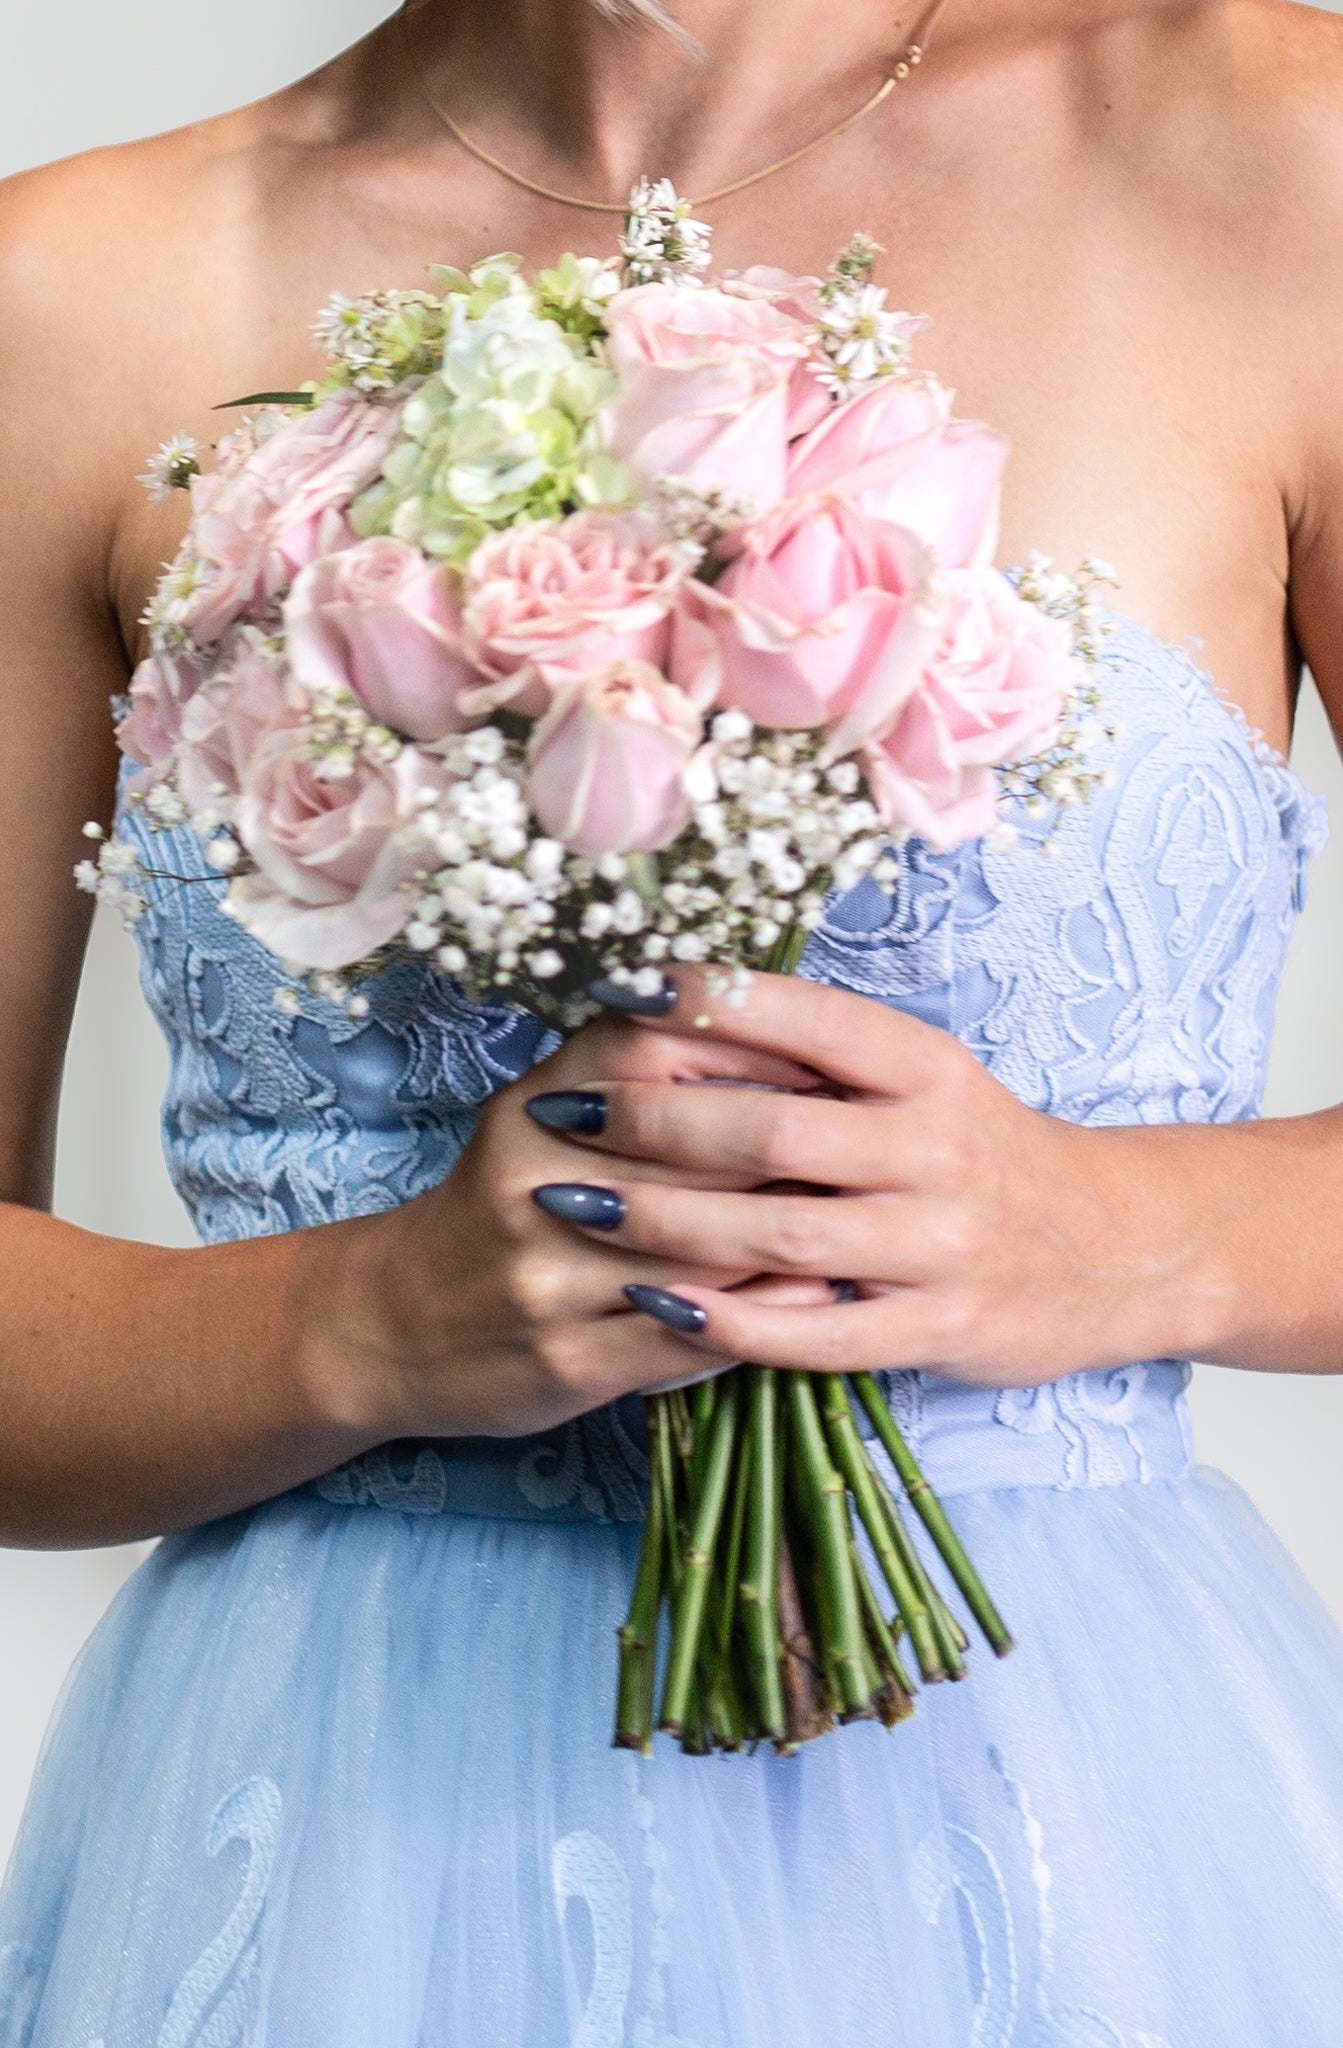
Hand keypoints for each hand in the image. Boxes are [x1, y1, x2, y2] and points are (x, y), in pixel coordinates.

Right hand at [344, 1008, 834, 1438]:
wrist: (389, 1325)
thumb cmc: (502, 1206)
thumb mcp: (545, 1116)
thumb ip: (638, 1070)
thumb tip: (780, 1038)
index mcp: (538, 1106)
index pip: (662, 1047)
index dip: (762, 1049)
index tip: (838, 1061)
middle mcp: (536, 1180)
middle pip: (697, 1147)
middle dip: (798, 1143)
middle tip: (878, 1140)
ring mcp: (548, 1276)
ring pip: (705, 1245)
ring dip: (797, 1231)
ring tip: (870, 1215)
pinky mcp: (568, 1361)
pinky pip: (692, 1333)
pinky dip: (766, 1313)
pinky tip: (818, 1295)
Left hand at [521, 968, 1216, 1386]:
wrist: (1116, 1248)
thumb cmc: (983, 1151)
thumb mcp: (925, 1080)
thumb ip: (821, 1057)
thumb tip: (679, 1007)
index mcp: (929, 1067)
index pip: (807, 1018)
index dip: (709, 1001)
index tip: (620, 988)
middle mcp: (937, 1147)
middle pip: (773, 1128)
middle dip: (654, 1122)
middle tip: (564, 1115)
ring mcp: (939, 1244)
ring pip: (781, 1230)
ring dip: (665, 1222)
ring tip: (575, 1208)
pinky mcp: (938, 1327)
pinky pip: (815, 1330)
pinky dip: (728, 1318)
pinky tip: (655, 1302)